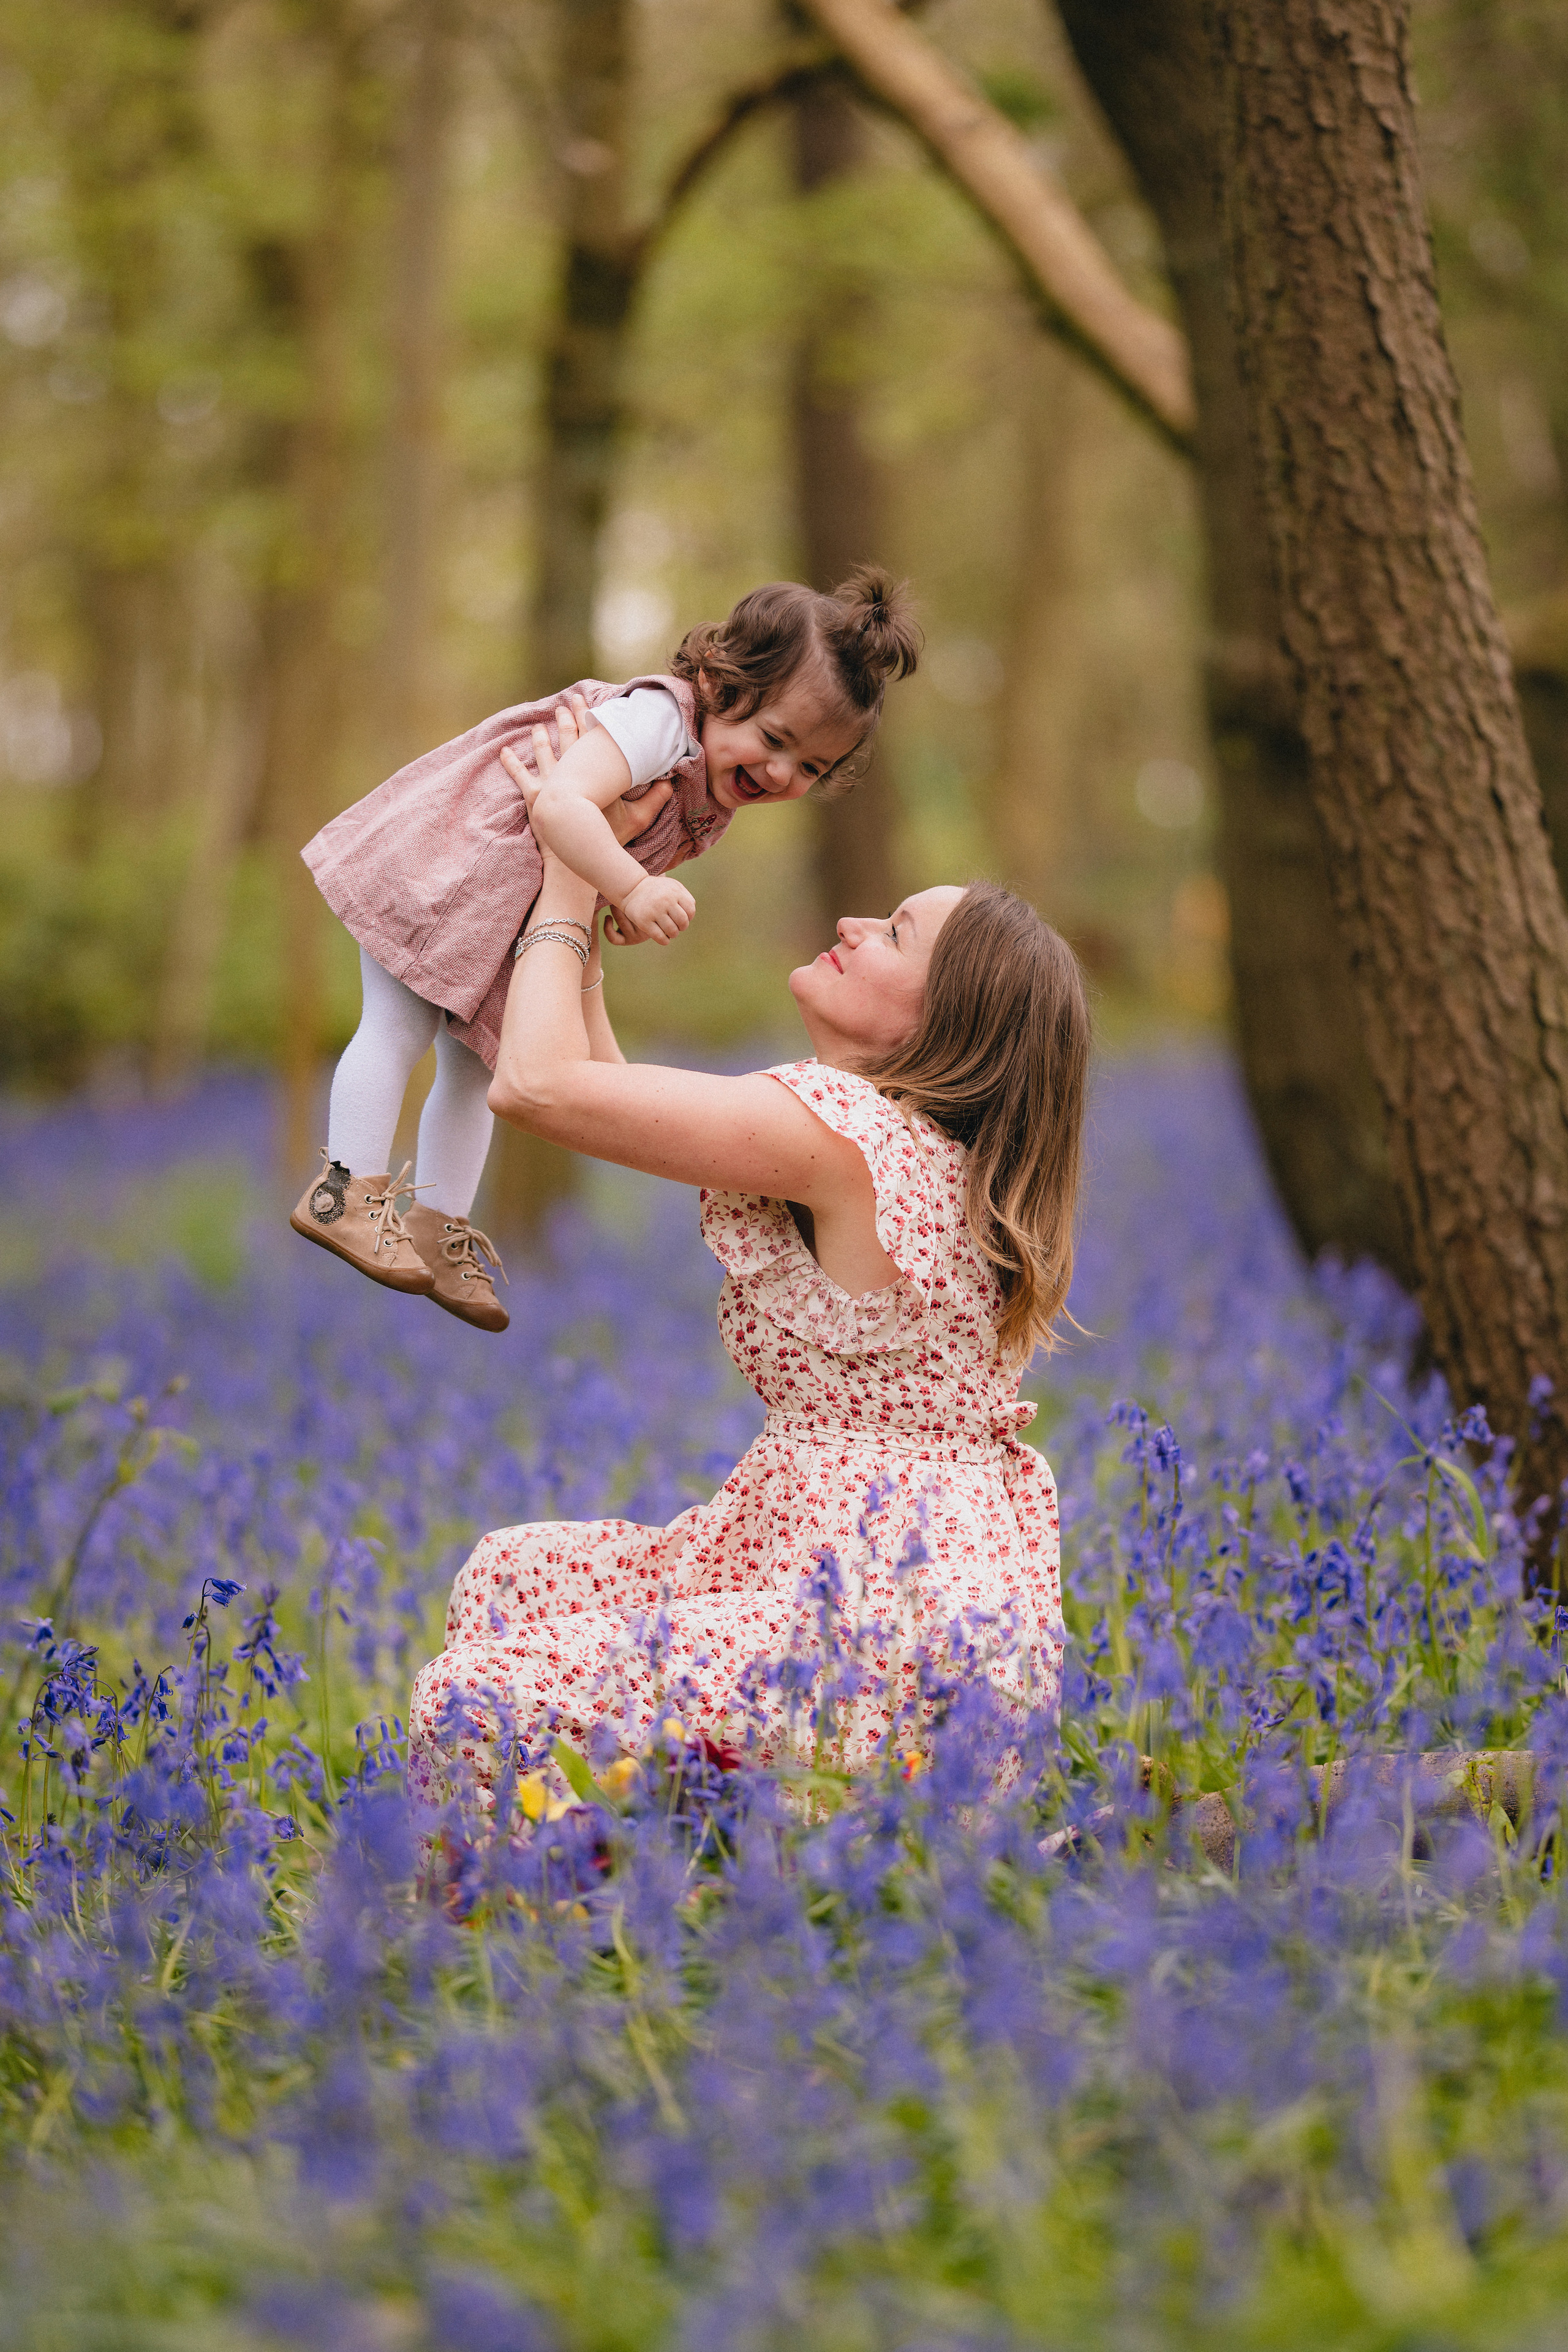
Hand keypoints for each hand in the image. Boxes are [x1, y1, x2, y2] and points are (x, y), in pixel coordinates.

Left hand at [498, 700, 672, 848]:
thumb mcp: (637, 819)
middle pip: (567, 739)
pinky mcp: (535, 797)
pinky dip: (511, 763)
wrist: (577, 854)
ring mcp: (550, 783)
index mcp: (593, 773)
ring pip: (544, 753)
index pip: (590, 739)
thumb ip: (655, 800)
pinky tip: (504, 752)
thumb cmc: (607, 838)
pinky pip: (520, 776)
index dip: (589, 718)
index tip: (587, 702)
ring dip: (540, 737)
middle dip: (566, 719)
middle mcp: (570, 773)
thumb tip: (671, 783)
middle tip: (565, 703)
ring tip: (538, 725)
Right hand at [615, 872, 694, 944]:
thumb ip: (685, 897)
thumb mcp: (673, 886)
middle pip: (683, 922)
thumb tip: (691, 915)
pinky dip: (664, 941)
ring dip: (673, 934)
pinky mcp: (644, 921)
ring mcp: (654, 911)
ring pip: (672, 931)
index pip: (690, 911)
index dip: (689, 918)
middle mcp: (665, 901)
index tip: (681, 918)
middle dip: (682, 927)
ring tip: (669, 931)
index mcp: (674, 892)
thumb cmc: (656, 890)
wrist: (632, 888)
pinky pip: (660, 937)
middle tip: (676, 926)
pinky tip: (664, 938)